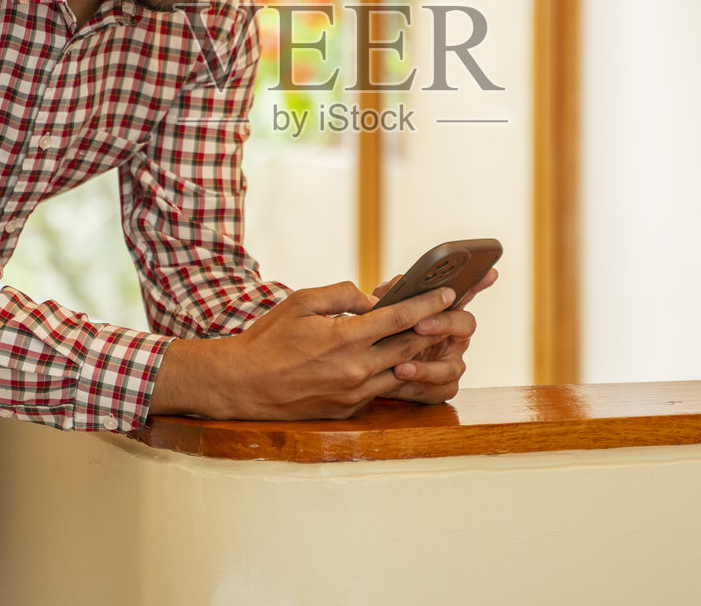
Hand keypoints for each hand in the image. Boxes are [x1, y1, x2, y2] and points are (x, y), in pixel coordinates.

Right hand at [150, 281, 458, 420]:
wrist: (241, 386)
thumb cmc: (267, 339)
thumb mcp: (300, 302)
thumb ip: (341, 294)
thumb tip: (372, 299)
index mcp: (344, 339)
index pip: (399, 319)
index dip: (428, 303)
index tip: (450, 291)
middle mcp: (355, 370)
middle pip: (410, 346)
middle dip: (438, 327)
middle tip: (458, 312)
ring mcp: (354, 394)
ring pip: (403, 372)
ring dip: (422, 354)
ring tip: (440, 337)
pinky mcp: (349, 410)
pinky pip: (383, 389)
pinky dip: (398, 372)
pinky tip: (406, 360)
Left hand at [373, 267, 496, 404]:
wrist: (363, 368)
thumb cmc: (378, 331)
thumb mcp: (378, 309)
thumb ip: (389, 295)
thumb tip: (399, 283)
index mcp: (443, 311)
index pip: (465, 293)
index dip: (479, 283)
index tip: (490, 272)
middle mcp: (454, 336)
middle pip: (466, 325)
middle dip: (444, 323)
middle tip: (419, 324)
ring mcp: (451, 362)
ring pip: (454, 367)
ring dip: (427, 367)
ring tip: (400, 366)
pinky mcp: (442, 387)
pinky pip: (440, 390)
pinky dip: (418, 385)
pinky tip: (399, 378)